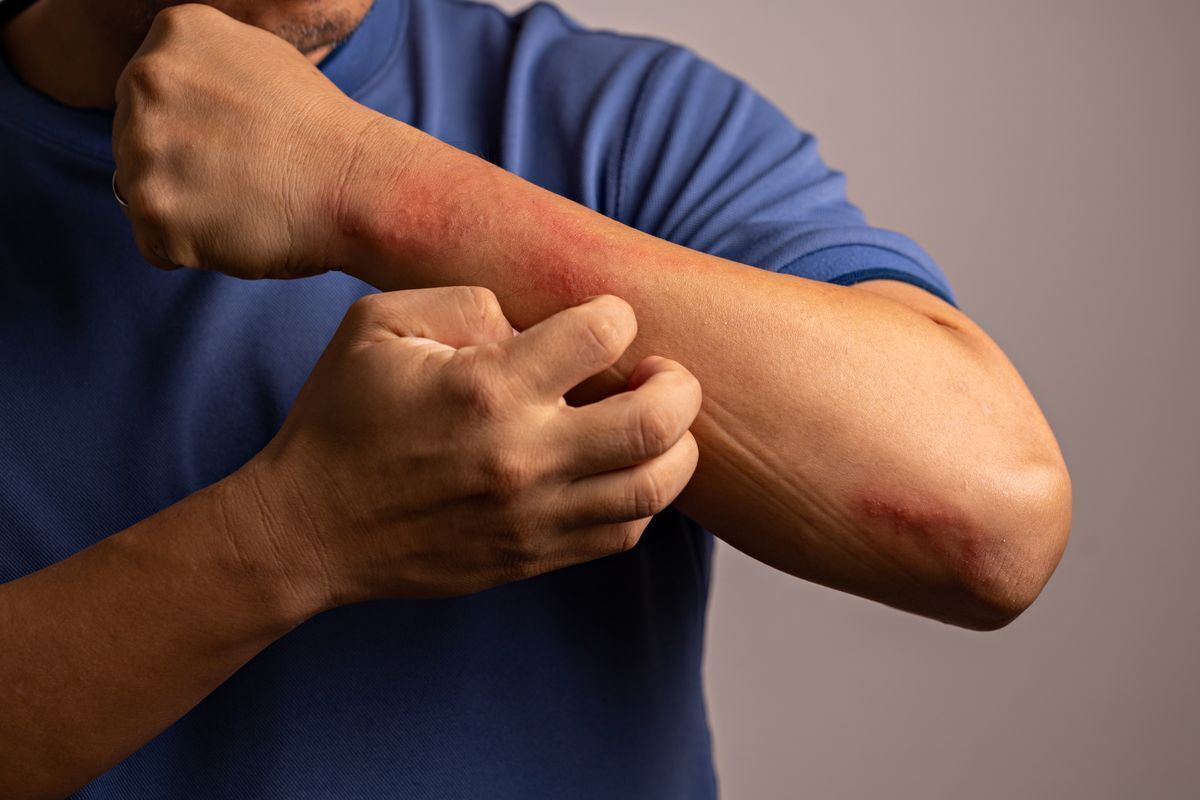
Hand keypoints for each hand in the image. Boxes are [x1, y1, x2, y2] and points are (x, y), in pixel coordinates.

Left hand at [111, 4, 390, 278]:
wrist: (358, 186)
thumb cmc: (324, 136)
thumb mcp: (262, 60)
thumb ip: (205, 67)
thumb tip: (174, 93)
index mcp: (176, 33)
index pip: (149, 94)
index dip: (195, 128)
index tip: (241, 140)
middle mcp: (146, 78)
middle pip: (134, 141)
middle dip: (180, 166)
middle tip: (245, 176)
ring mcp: (143, 146)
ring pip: (140, 194)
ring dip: (186, 209)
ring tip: (244, 203)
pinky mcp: (152, 210)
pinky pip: (154, 246)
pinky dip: (191, 250)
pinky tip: (235, 230)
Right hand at [244, 288, 701, 607]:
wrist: (308, 527)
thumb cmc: (340, 418)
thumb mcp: (378, 325)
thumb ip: (464, 302)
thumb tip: (531, 324)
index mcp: (486, 387)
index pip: (604, 335)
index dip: (615, 316)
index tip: (601, 323)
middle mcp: (522, 455)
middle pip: (657, 420)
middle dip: (679, 385)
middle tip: (661, 374)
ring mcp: (533, 515)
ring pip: (655, 486)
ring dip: (675, 446)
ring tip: (655, 424)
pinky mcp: (532, 556)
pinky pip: (623, 531)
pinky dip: (642, 497)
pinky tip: (619, 470)